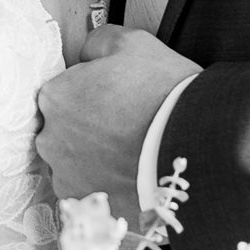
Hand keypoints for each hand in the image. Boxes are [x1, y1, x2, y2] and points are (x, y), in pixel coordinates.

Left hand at [36, 25, 200, 222]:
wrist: (197, 147)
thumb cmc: (164, 95)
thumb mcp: (132, 43)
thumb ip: (97, 44)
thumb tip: (88, 56)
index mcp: (56, 97)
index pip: (65, 92)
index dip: (94, 93)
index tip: (117, 99)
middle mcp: (51, 140)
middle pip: (66, 130)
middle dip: (92, 129)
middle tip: (129, 126)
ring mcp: (68, 178)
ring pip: (77, 164)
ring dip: (98, 160)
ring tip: (134, 154)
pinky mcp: (89, 207)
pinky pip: (93, 194)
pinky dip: (109, 187)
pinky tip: (134, 176)